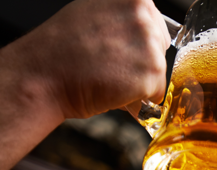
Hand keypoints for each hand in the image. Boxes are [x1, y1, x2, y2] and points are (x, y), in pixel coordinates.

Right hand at [0, 0, 169, 169]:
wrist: (43, 76)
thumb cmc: (62, 48)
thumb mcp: (94, 11)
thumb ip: (123, 15)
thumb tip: (143, 24)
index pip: (155, 24)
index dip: (137, 41)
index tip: (118, 47)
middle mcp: (145, 16)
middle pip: (160, 46)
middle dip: (142, 59)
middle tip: (111, 63)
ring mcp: (150, 44)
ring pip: (158, 70)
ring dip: (139, 79)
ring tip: (109, 75)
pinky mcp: (152, 73)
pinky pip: (156, 91)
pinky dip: (139, 96)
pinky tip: (114, 88)